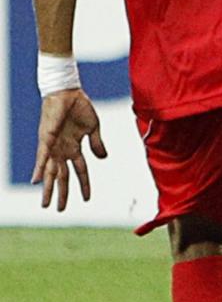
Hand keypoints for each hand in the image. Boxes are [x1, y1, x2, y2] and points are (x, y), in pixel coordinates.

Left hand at [32, 89, 107, 210]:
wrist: (68, 91)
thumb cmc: (79, 105)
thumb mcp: (93, 127)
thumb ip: (97, 143)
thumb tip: (103, 158)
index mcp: (75, 146)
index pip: (80, 170)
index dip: (84, 185)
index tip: (87, 199)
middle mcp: (62, 149)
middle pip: (62, 176)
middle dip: (61, 193)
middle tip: (59, 210)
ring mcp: (53, 145)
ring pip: (51, 172)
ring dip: (49, 188)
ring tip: (46, 204)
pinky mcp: (46, 138)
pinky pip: (43, 157)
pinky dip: (40, 169)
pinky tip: (37, 181)